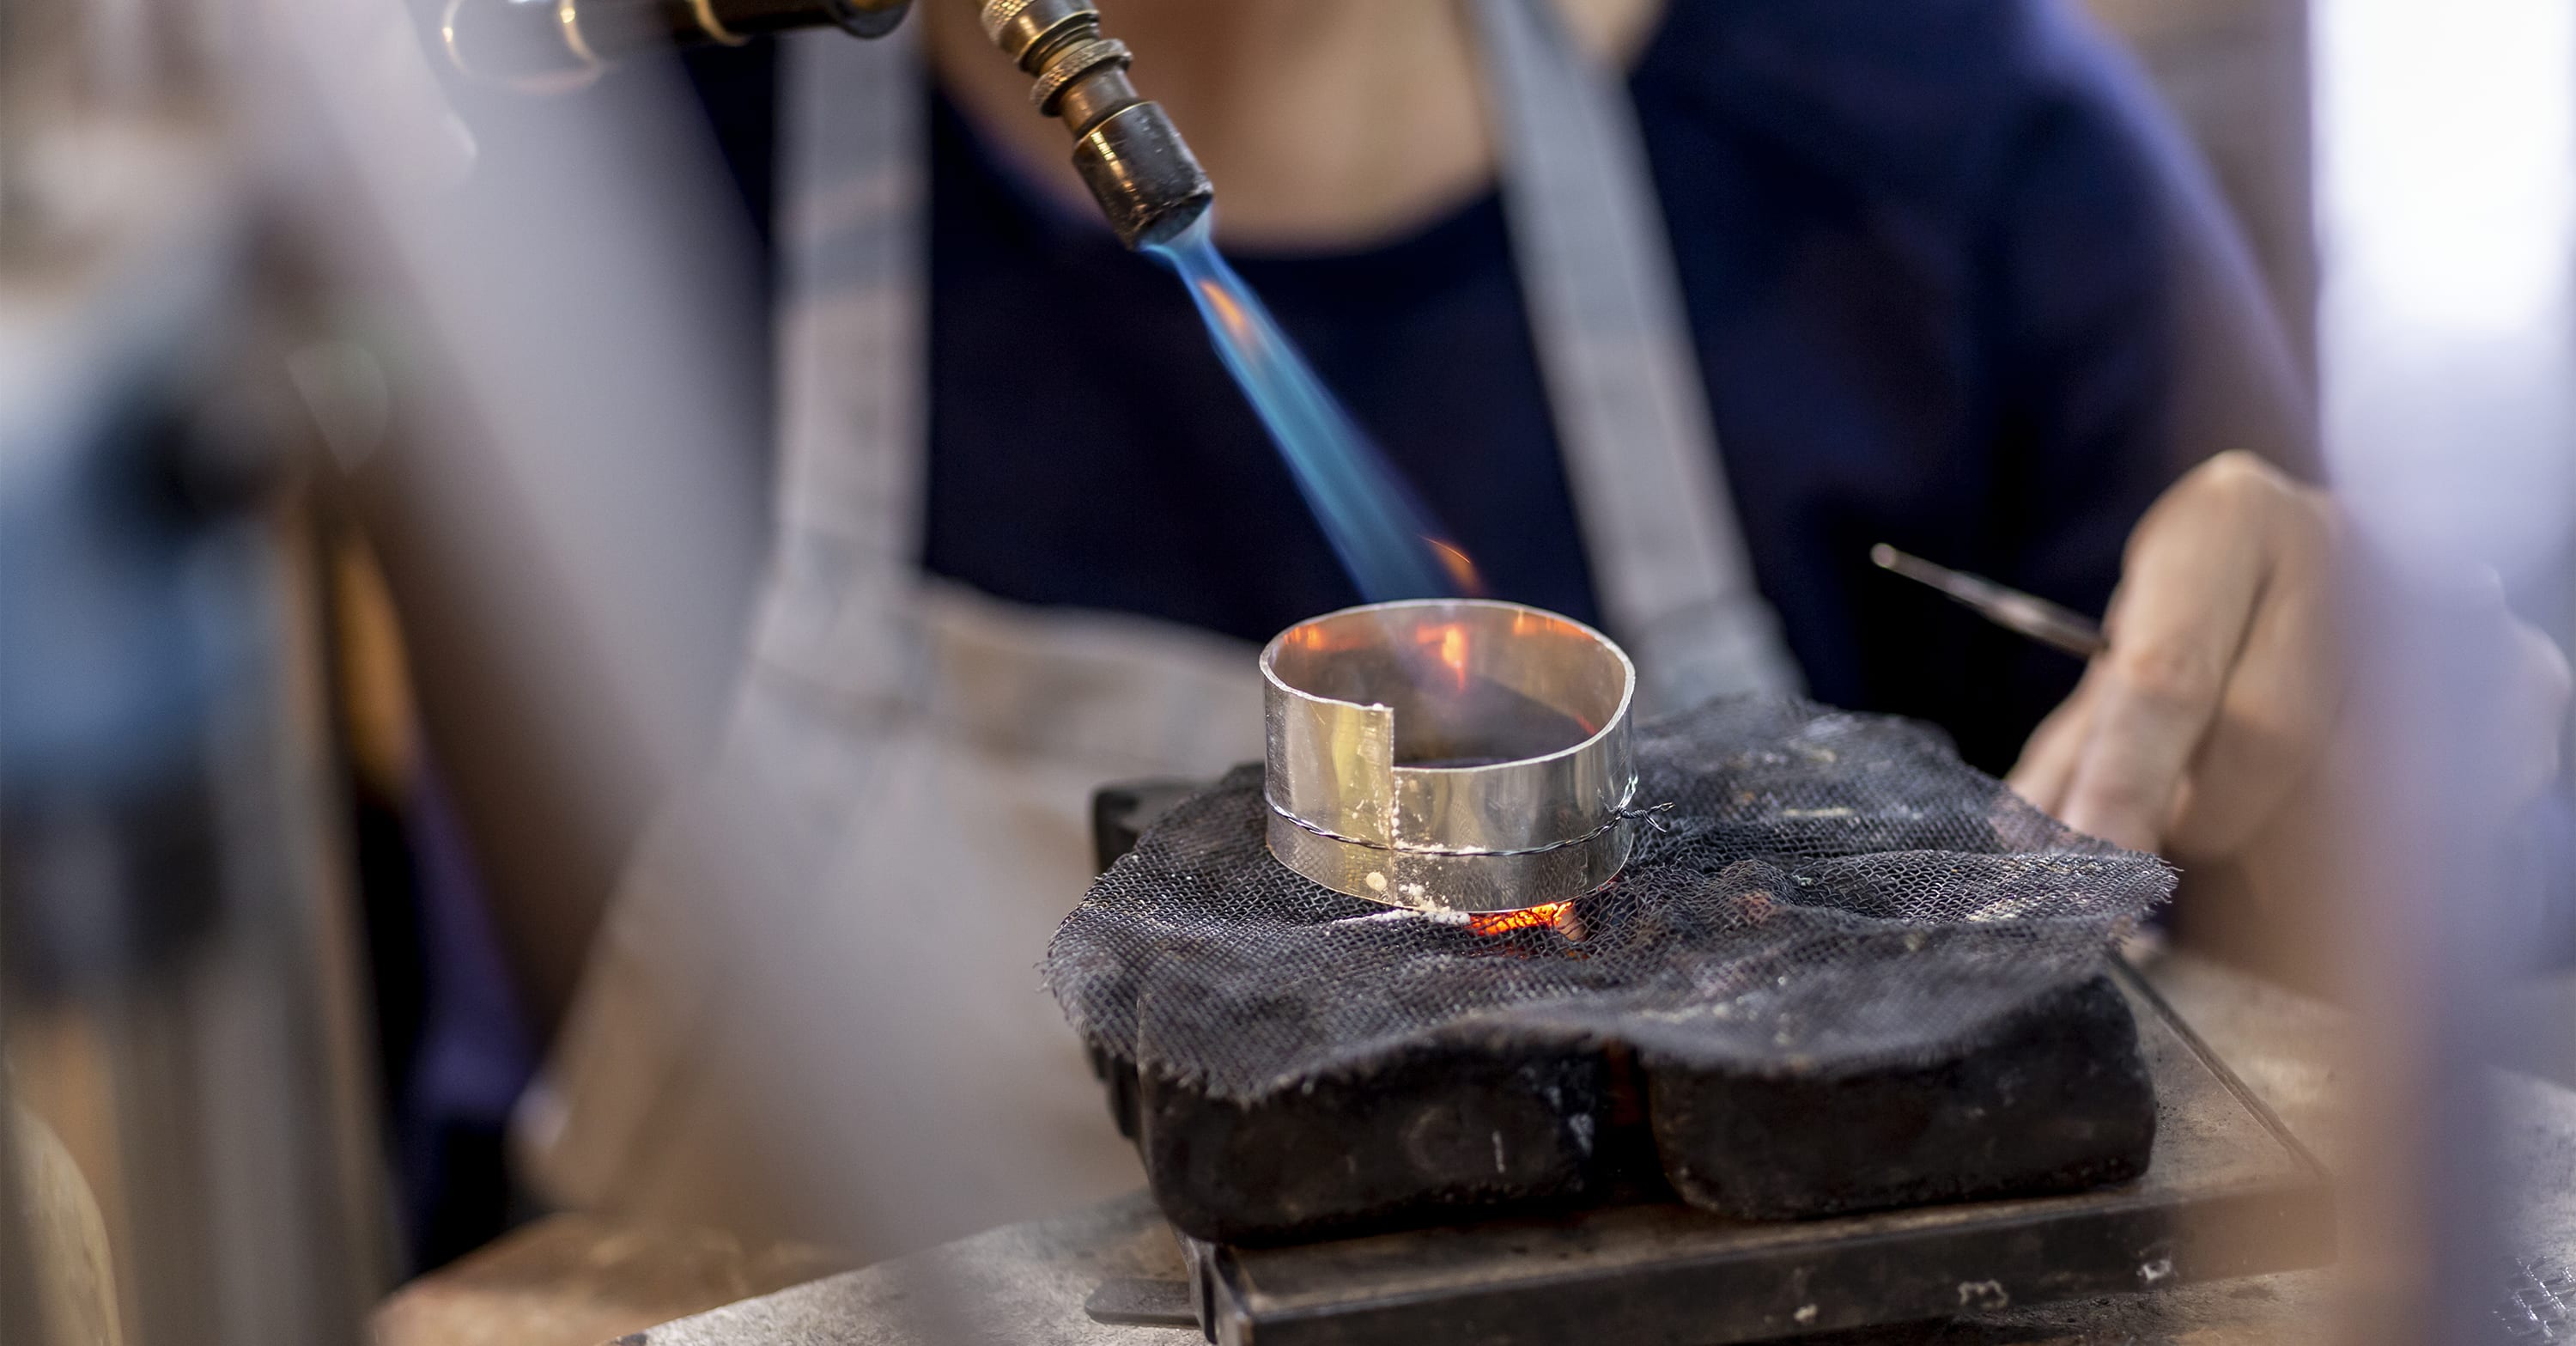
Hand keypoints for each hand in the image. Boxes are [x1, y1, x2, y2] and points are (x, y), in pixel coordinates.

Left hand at [2008, 451, 2568, 857]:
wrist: (2351, 593)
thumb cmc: (2209, 636)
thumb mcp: (2125, 670)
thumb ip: (2073, 757)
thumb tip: (2030, 848)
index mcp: (2227, 517)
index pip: (2165, 674)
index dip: (2121, 785)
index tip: (2087, 866)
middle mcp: (2345, 540)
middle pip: (2268, 734)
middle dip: (2209, 818)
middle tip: (2176, 841)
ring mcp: (2448, 600)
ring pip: (2361, 782)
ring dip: (2291, 845)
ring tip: (2253, 833)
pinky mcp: (2528, 676)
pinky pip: (2449, 809)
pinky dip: (2387, 852)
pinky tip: (2349, 830)